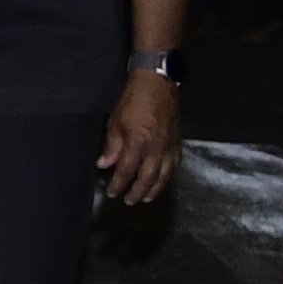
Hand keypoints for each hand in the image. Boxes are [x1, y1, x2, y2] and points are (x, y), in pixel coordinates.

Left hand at [98, 69, 185, 210]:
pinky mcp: (178, 140)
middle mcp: (157, 147)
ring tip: (146, 198)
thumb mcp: (116, 120)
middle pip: (148, 177)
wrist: (158, 82)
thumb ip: (112, 145)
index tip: (112, 193)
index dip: (119, 184)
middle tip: (129, 201)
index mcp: (139, 142)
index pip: (127, 170)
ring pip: (165, 174)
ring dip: (155, 188)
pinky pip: (175, 164)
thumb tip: (104, 164)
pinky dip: (169, 175)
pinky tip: (164, 179)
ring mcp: (170, 145)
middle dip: (138, 191)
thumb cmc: (134, 98)